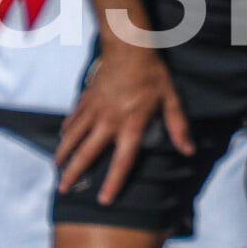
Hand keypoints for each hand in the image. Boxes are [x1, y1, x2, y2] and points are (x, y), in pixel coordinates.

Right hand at [55, 39, 192, 204]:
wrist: (128, 47)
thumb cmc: (152, 74)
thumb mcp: (171, 99)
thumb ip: (178, 126)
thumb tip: (189, 150)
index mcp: (131, 125)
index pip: (122, 160)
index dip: (113, 182)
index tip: (103, 200)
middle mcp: (108, 121)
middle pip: (87, 153)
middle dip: (74, 173)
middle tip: (63, 189)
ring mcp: (94, 110)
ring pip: (73, 137)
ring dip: (64, 153)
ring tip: (56, 167)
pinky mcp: (86, 99)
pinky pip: (73, 119)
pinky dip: (66, 130)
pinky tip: (62, 138)